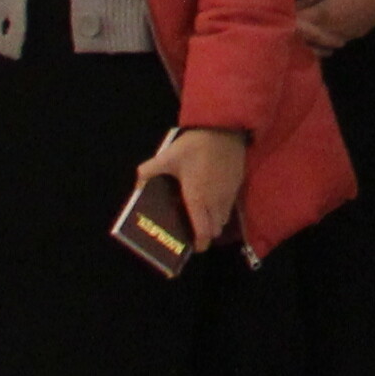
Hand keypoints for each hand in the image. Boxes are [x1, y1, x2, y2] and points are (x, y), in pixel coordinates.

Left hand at [134, 126, 248, 252]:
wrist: (224, 128)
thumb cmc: (195, 146)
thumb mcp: (168, 156)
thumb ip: (149, 170)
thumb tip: (136, 184)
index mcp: (197, 199)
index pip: (203, 231)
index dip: (199, 243)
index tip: (193, 247)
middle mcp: (215, 201)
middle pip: (215, 230)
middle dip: (205, 234)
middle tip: (194, 229)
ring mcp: (228, 194)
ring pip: (223, 219)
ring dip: (214, 222)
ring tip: (203, 215)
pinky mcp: (237, 185)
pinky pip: (230, 206)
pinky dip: (222, 209)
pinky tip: (213, 198)